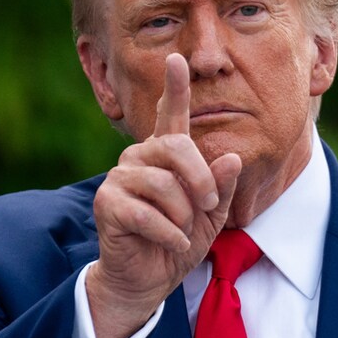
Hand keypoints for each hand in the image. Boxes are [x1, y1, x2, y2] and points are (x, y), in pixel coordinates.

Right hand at [86, 53, 241, 337]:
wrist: (149, 278)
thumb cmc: (179, 240)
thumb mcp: (212, 214)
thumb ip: (222, 185)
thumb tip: (231, 157)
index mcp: (165, 155)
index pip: (170, 115)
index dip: (174, 87)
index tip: (177, 58)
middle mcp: (140, 158)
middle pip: (176, 147)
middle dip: (201, 178)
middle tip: (209, 204)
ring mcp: (120, 177)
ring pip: (164, 184)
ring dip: (184, 214)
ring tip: (182, 230)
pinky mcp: (106, 203)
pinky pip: (146, 212)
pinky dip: (169, 234)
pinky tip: (172, 244)